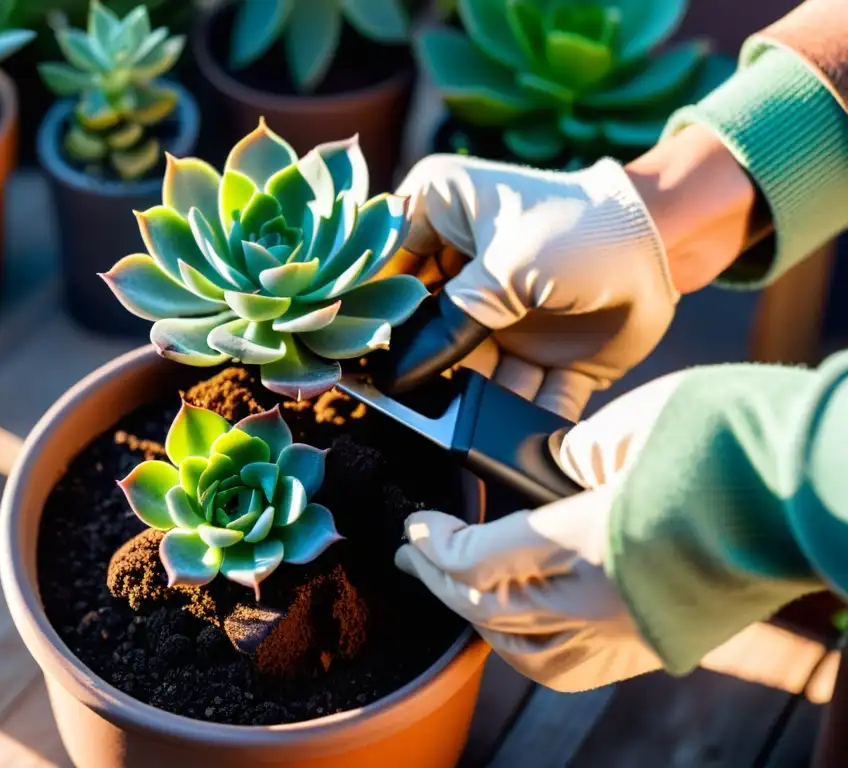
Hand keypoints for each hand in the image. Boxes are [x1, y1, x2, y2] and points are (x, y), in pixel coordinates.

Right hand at [383, 125, 759, 420]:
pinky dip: (522, 425)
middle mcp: (460, 274)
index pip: (383, 276)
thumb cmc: (582, 225)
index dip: (370, 320)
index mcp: (436, 221)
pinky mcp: (538, 358)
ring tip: (465, 434)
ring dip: (472, 408)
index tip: (354, 362)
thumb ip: (450, 323)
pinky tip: (516, 448)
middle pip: (422, 336)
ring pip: (469, 378)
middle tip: (406, 409)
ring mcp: (499, 321)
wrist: (670, 241)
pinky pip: (520, 400)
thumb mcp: (505, 266)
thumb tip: (400, 376)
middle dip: (422, 375)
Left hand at [395, 372, 690, 691]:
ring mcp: (631, 630)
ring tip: (454, 594)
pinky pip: (572, 669)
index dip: (435, 544)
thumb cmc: (722, 439)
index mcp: (588, 537)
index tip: (416, 527)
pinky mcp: (655, 643)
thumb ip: (567, 465)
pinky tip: (515, 633)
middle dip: (440, 582)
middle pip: (491, 610)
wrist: (808, 484)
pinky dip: (529, 654)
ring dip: (480, 625)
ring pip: (527, 655)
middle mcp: (603, 598)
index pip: (479, 559)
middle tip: (414, 557)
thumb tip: (534, 487)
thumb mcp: (626, 431)